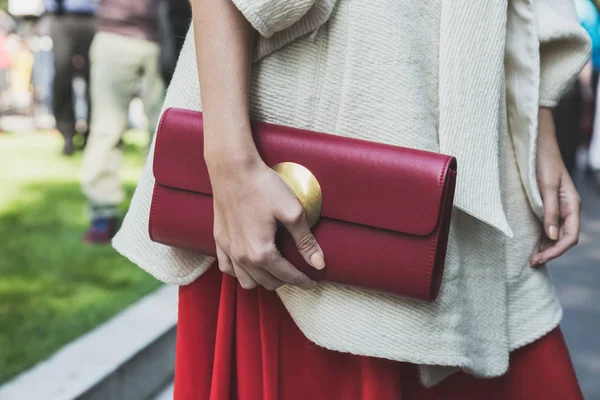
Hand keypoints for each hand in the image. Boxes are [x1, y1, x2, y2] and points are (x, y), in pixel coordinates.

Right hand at [207, 153, 323, 290]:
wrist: (233, 169)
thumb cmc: (264, 186)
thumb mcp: (292, 212)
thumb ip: (306, 241)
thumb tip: (319, 263)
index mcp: (261, 252)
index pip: (287, 276)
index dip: (304, 281)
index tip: (314, 282)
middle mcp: (242, 257)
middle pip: (268, 282)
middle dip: (286, 281)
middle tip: (299, 273)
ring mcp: (228, 249)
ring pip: (246, 281)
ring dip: (263, 280)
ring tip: (277, 271)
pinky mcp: (219, 240)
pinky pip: (227, 268)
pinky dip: (240, 272)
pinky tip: (250, 264)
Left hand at [531, 108, 580, 265]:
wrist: (539, 146)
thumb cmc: (543, 163)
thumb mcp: (546, 187)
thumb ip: (550, 211)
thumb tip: (553, 236)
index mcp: (573, 205)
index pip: (570, 236)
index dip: (556, 250)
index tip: (540, 258)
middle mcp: (569, 209)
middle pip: (564, 238)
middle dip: (550, 252)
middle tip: (532, 262)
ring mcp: (560, 208)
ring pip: (557, 235)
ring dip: (546, 248)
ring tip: (532, 259)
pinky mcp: (549, 205)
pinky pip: (549, 226)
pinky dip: (543, 238)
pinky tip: (533, 245)